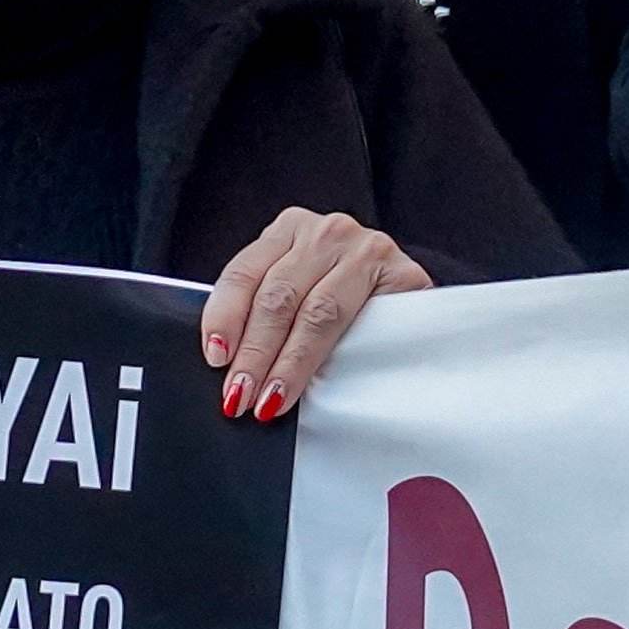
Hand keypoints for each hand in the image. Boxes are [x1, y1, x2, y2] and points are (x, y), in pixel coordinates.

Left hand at [200, 207, 431, 422]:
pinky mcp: (404, 275)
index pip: (244, 273)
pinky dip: (340, 358)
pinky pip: (364, 323)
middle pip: (278, 297)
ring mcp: (366, 250)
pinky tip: (324, 383)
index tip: (216, 357)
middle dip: (254, 352)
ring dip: (289, 362)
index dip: (225, 317)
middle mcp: (325, 233)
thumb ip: (265, 308)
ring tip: (271, 399)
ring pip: (318, 313)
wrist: (411, 296)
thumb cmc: (342, 294)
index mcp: (288, 229)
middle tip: (240, 394)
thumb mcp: (298, 286)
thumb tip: (225, 360)